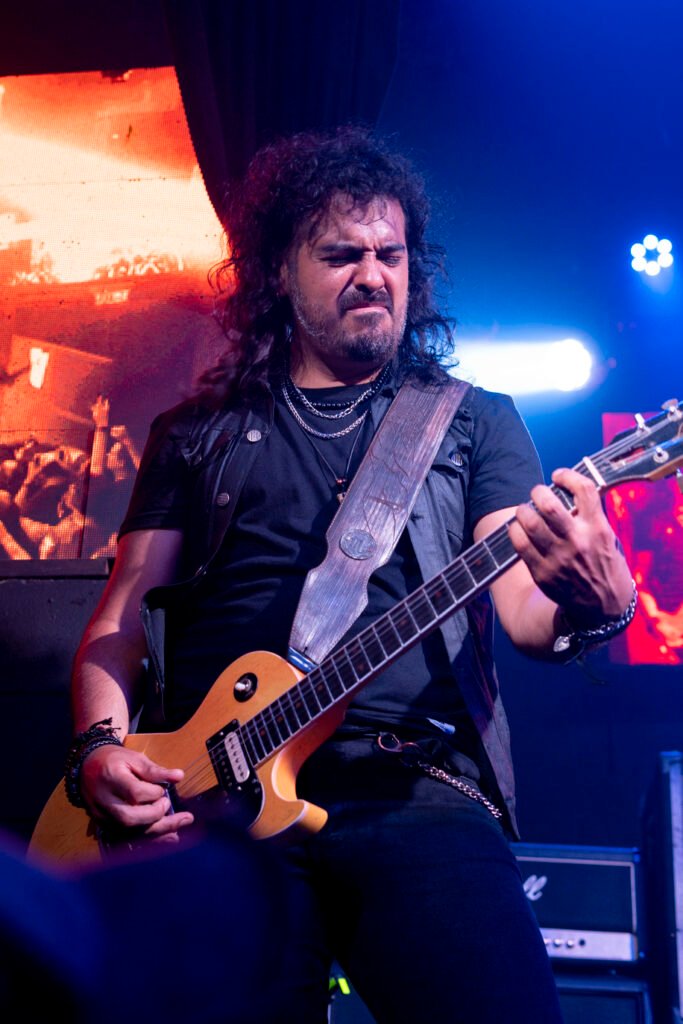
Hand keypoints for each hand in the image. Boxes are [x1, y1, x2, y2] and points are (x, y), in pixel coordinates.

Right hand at [80, 745, 193, 843]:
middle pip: (130, 817)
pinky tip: (168, 836)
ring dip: (158, 831)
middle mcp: (104, 801)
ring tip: (181, 825)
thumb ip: (155, 770)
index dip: (153, 793)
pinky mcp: (104, 826)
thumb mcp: (134, 758)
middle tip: (169, 805)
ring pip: (129, 831)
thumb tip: (179, 776)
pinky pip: (127, 838)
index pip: (134, 792)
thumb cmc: (113, 760)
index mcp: (111, 778)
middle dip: (156, 815)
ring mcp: (102, 816)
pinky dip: (149, 839)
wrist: (86, 767)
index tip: (162, 789)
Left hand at [508, 467, 632, 623]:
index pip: (583, 490)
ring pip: (530, 522)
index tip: (559, 475)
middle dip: (538, 492)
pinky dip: (515, 531)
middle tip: (537, 494)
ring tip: (525, 511)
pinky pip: (519, 544)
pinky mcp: (542, 572)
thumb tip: (566, 490)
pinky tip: (519, 530)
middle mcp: (578, 541)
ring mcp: (558, 558)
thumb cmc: (603, 564)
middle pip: (549, 505)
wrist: (602, 607)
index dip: (567, 475)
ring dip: (523, 511)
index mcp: (598, 529)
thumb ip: (590, 516)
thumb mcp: (607, 538)